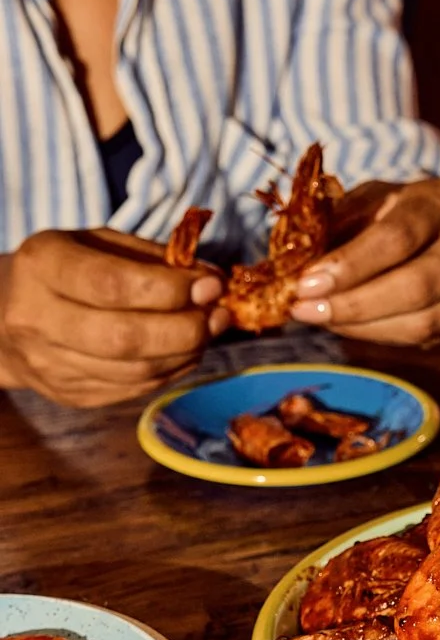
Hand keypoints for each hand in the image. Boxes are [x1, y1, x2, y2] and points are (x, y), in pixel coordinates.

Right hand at [0, 228, 225, 407]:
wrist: (5, 318)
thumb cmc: (64, 271)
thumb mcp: (97, 244)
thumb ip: (152, 258)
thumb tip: (212, 279)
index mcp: (43, 266)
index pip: (111, 285)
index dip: (169, 289)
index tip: (210, 285)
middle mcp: (38, 319)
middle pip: (124, 338)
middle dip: (185, 329)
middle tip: (217, 316)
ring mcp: (51, 365)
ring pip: (135, 372)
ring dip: (185, 353)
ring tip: (207, 332)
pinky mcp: (71, 395)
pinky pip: (134, 389)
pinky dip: (171, 371)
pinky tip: (185, 352)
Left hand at [290, 177, 439, 343]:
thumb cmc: (391, 211)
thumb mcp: (363, 202)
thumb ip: (336, 229)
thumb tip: (297, 270)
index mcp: (439, 200)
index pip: (398, 237)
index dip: (351, 265)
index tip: (306, 284)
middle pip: (418, 285)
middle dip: (356, 304)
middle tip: (307, 311)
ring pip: (424, 322)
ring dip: (363, 327)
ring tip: (320, 319)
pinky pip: (422, 338)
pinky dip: (377, 335)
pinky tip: (346, 325)